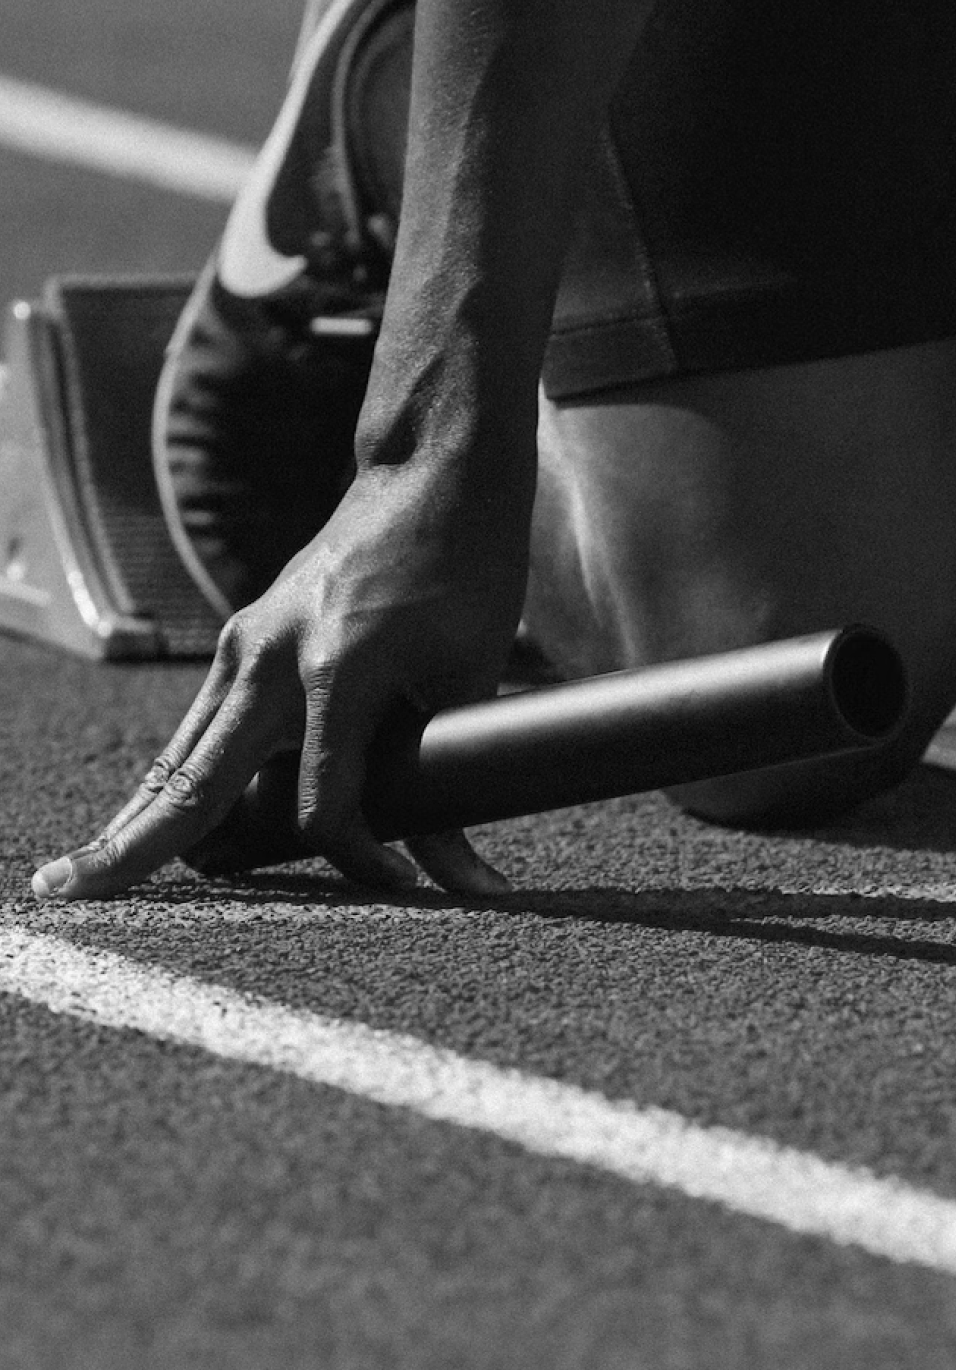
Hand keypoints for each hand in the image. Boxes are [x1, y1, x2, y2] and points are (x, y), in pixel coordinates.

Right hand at [30, 455, 533, 901]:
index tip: (408, 888)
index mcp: (337, 668)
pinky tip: (147, 816)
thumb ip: (453, 769)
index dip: (363, 861)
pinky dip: (174, 774)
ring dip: (139, 815)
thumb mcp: (472, 672)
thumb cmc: (467, 568)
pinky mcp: (246, 635)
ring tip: (86, 875)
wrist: (432, 473)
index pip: (322, 805)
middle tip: (69, 896)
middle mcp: (271, 656)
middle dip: (135, 845)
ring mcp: (248, 642)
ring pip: (182, 751)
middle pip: (195, 779)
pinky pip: (201, 721)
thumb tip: (462, 870)